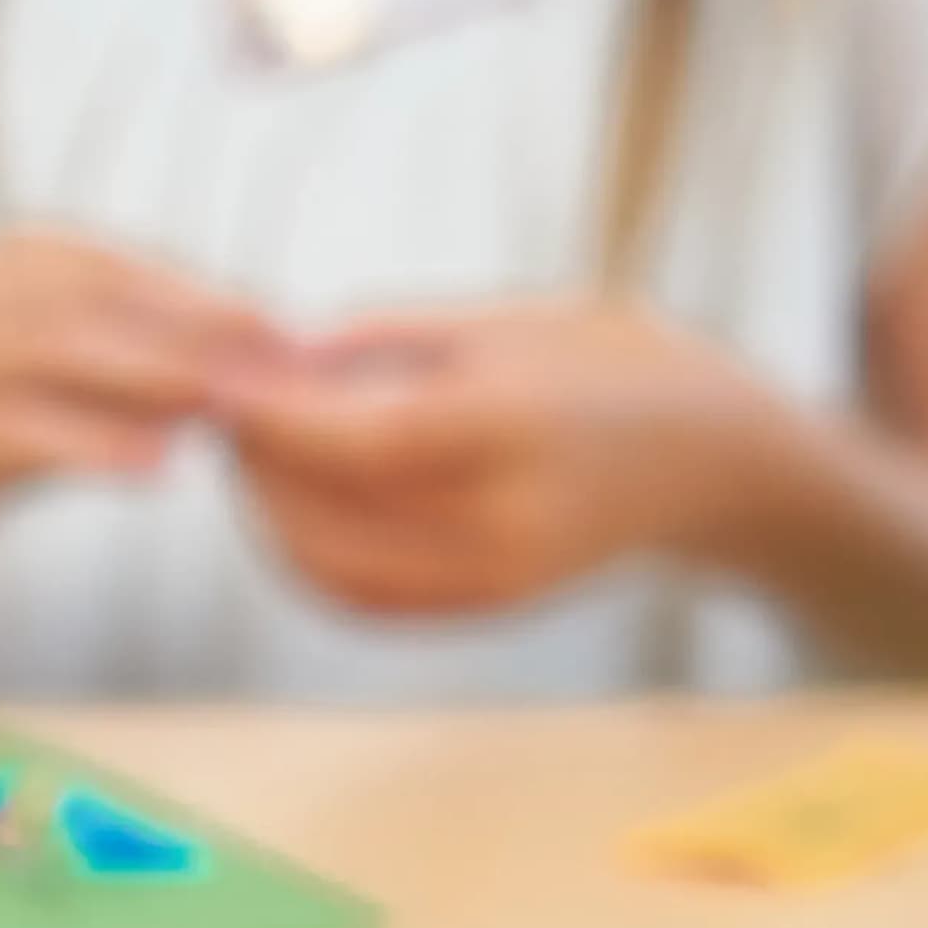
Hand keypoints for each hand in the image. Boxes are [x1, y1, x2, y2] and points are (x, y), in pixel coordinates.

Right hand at [0, 229, 270, 554]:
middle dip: (196, 330)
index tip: (285, 330)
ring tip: (224, 402)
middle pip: (103, 300)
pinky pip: (23, 431)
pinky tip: (157, 467)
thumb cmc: (3, 423)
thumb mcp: (85, 378)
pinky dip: (94, 445)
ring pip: (63, 352)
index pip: (128, 268)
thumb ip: (162, 358)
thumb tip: (275, 358)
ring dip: (153, 376)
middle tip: (272, 363)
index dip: (209, 295)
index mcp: (21, 260)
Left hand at [219, 300, 800, 620]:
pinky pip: (365, 602)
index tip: (215, 377)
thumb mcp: (505, 317)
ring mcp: (495, 579)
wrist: (712, 462)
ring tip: (259, 457)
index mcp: (511, 427)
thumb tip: (277, 358)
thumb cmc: (609, 364)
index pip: (351, 440)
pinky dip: (309, 562)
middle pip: (324, 517)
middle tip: (229, 410)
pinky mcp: (488, 609)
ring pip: (330, 573)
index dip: (265, 415)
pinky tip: (298, 509)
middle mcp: (502, 520)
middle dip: (255, 469)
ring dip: (270, 520)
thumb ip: (386, 338)